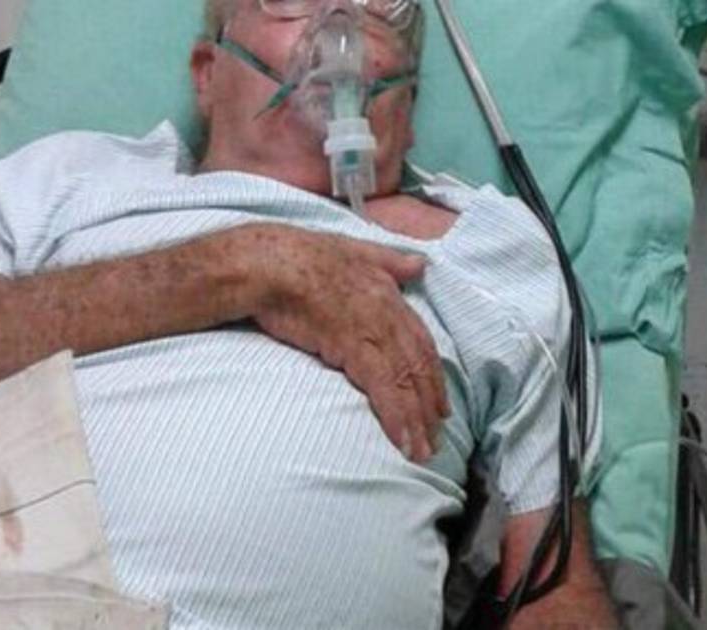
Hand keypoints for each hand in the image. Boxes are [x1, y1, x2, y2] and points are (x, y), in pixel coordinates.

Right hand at [239, 224, 449, 461]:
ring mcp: (373, 329)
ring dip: (417, 420)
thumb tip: (421, 264)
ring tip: (422, 452)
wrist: (267, 263)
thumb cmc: (300, 256)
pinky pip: (383, 388)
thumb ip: (390, 262)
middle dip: (430, 405)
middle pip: (419, 366)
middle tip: (436, 438)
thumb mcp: (355, 250)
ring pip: (405, 381)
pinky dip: (396, 416)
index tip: (439, 404)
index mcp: (390, 294)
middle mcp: (389, 313)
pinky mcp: (352, 346)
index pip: (421, 342)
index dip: (432, 375)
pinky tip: (403, 441)